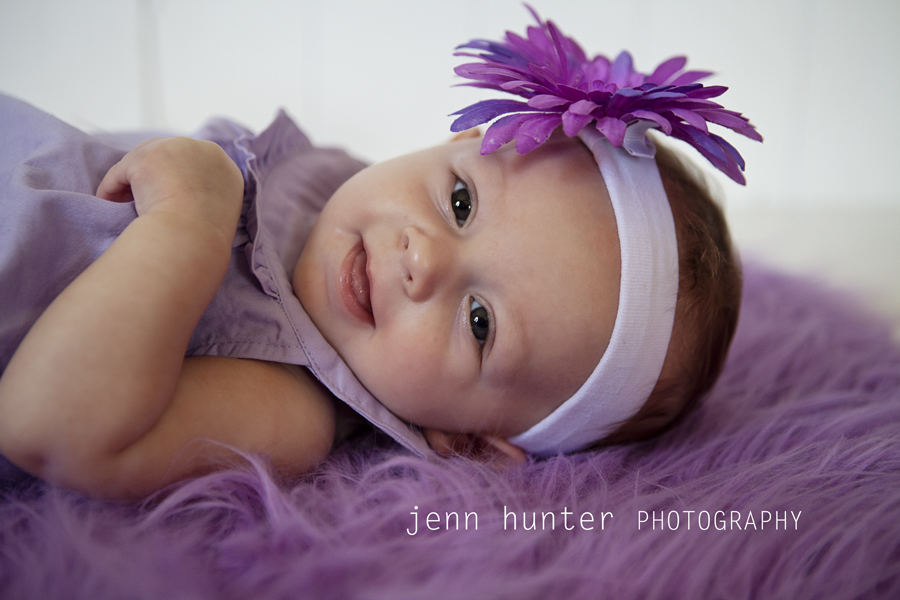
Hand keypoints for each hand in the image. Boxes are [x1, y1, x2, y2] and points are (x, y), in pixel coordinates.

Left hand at [97, 137, 243, 238]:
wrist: (193, 238)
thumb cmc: (205, 239)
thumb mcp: (217, 214)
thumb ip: (206, 198)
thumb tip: (185, 200)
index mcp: (225, 168)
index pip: (197, 165)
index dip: (180, 180)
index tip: (167, 198)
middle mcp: (202, 151)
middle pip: (169, 155)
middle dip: (154, 175)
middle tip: (141, 200)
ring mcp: (174, 149)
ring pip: (144, 160)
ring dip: (132, 181)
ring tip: (121, 204)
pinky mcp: (145, 157)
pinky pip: (122, 171)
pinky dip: (112, 188)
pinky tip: (108, 204)